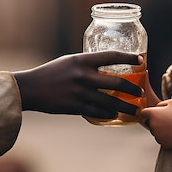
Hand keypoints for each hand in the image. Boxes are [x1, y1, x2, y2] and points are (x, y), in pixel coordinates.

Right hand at [14, 52, 142, 117]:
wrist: (31, 88)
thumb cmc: (51, 72)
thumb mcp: (69, 61)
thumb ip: (87, 64)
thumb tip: (106, 68)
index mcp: (83, 60)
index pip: (112, 56)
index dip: (129, 58)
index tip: (141, 60)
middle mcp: (84, 75)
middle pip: (117, 82)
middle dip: (132, 89)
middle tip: (140, 93)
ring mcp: (80, 92)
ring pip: (110, 101)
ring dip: (125, 106)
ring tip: (134, 109)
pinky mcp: (75, 107)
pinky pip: (98, 112)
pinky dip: (109, 114)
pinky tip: (114, 115)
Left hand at [141, 98, 171, 148]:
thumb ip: (161, 104)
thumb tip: (156, 108)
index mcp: (153, 114)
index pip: (143, 113)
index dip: (149, 112)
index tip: (155, 112)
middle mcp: (153, 126)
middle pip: (149, 123)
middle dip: (156, 121)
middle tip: (169, 119)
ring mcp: (158, 136)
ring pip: (156, 132)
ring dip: (161, 129)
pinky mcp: (164, 144)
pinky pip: (162, 139)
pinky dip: (166, 137)